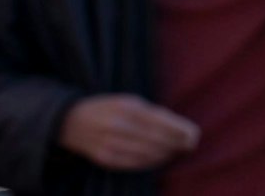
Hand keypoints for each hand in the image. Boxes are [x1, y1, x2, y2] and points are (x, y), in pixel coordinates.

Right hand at [58, 95, 199, 171]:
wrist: (69, 121)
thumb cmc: (107, 109)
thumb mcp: (126, 101)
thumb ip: (153, 114)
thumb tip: (184, 130)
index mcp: (124, 106)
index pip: (160, 121)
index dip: (180, 130)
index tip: (195, 135)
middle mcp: (117, 124)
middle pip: (157, 139)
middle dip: (177, 143)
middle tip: (189, 145)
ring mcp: (109, 143)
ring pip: (148, 154)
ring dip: (166, 154)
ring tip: (174, 151)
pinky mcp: (105, 158)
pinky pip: (135, 164)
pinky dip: (151, 162)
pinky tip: (158, 158)